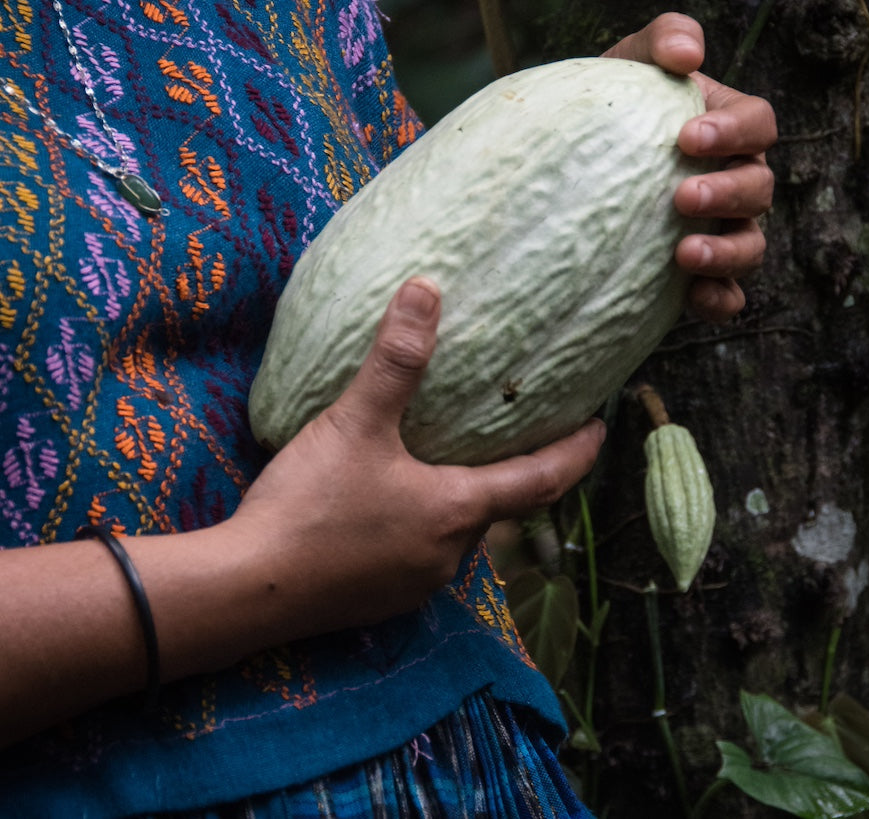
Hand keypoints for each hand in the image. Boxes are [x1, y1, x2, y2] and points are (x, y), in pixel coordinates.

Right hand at [232, 278, 605, 632]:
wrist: (247, 590)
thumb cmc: (311, 506)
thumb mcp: (356, 423)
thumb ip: (396, 360)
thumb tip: (426, 290)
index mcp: (458, 511)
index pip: (543, 480)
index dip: (577, 453)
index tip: (601, 429)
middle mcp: (450, 555)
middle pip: (503, 510)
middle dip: (518, 475)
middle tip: (524, 438)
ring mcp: (415, 583)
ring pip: (460, 534)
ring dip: (468, 500)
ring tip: (460, 463)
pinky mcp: (381, 598)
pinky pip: (423, 553)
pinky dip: (428, 523)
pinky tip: (399, 504)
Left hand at [602, 13, 776, 321]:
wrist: (573, 167)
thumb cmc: (612, 107)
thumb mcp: (629, 64)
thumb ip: (661, 40)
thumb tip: (689, 56)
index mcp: (730, 129)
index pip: (758, 124)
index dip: (734, 132)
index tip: (687, 138)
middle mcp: (737, 181)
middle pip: (759, 188)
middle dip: (727, 194)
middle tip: (682, 197)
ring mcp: (724, 232)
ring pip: (751, 246)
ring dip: (725, 253)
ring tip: (682, 254)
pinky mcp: (701, 277)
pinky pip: (730, 297)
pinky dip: (721, 300)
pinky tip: (694, 298)